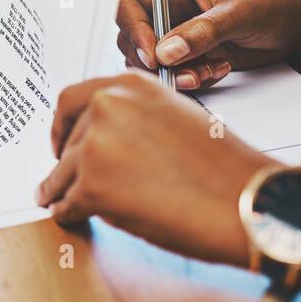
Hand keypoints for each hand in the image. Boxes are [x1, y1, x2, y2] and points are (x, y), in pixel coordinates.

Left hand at [37, 71, 270, 265]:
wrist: (243, 201)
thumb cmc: (222, 167)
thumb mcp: (176, 117)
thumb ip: (135, 118)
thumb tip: (103, 139)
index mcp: (131, 85)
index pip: (73, 99)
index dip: (61, 125)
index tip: (59, 141)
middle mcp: (109, 107)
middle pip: (67, 140)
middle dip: (65, 162)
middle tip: (62, 178)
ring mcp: (96, 145)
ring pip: (61, 174)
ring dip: (58, 190)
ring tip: (57, 201)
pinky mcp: (92, 186)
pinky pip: (66, 204)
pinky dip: (67, 213)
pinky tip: (71, 216)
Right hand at [117, 0, 300, 90]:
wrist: (299, 24)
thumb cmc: (273, 2)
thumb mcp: (238, 12)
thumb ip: (201, 32)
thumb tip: (164, 54)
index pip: (129, 2)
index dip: (133, 28)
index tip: (151, 54)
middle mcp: (169, 7)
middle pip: (134, 37)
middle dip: (154, 60)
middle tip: (180, 73)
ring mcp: (178, 33)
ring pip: (153, 61)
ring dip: (176, 73)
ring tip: (207, 72)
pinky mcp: (190, 55)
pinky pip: (174, 74)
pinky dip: (192, 79)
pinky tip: (220, 69)